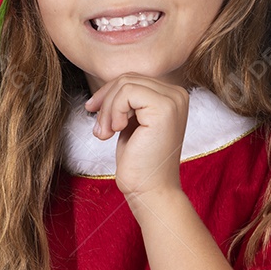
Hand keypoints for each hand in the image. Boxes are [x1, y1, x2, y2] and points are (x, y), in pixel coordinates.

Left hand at [84, 75, 188, 201]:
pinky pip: (127, 92)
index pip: (132, 79)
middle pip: (127, 78)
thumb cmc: (139, 162)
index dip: (108, 93)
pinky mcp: (165, 108)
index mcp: (172, 96)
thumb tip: (104, 85)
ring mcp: (173, 100)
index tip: (93, 111)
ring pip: (125, 84)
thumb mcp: (131, 123)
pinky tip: (116, 131)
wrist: (150, 191)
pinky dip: (113, 111)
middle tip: (99, 129)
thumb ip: (126, 102)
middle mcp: (177, 94)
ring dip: (107, 110)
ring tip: (105, 133)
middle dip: (105, 101)